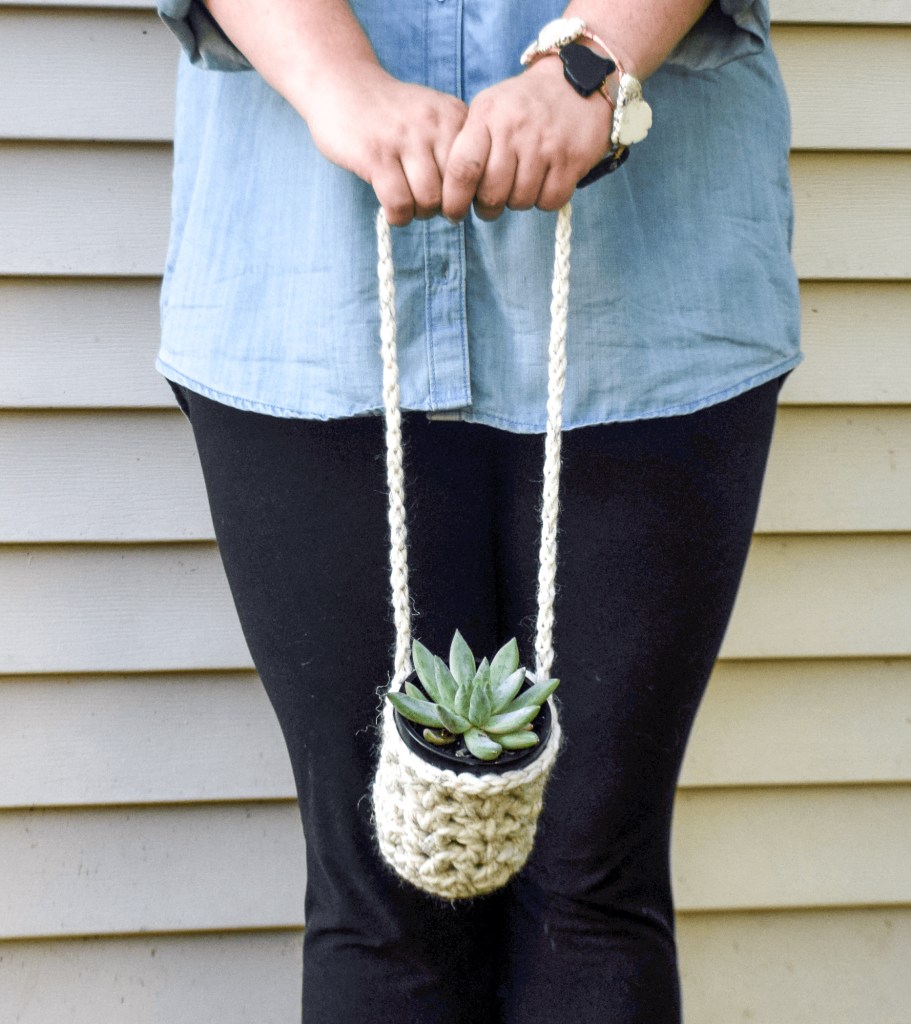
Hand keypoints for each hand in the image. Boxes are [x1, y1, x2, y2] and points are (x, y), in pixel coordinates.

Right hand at [302, 62, 467, 226]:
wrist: (342, 84)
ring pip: (429, 201)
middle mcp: (432, 124)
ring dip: (419, 214)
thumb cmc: (392, 114)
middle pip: (455, 192)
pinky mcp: (375, 156)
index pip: (477, 174)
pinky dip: (399, 216)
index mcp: (453, 116)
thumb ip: (456, 148)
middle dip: (443, 208)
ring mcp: (403, 139)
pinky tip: (393, 210)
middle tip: (428, 205)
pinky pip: (399, 203)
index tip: (451, 198)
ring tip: (409, 205)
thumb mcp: (433, 117)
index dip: (466, 195)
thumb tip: (471, 202)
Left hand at [441, 57, 612, 221]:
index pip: (462, 169)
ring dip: (518, 201)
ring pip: (520, 201)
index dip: (454, 200)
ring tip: (521, 182)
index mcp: (487, 116)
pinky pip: (549, 201)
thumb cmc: (523, 105)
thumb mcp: (489, 110)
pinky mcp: (571, 159)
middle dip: (488, 208)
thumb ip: (468, 146)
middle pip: (491, 194)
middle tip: (491, 202)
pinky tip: (545, 181)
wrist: (577, 82)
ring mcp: (545, 144)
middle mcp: (515, 129)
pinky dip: (545, 199)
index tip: (454, 212)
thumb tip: (451, 194)